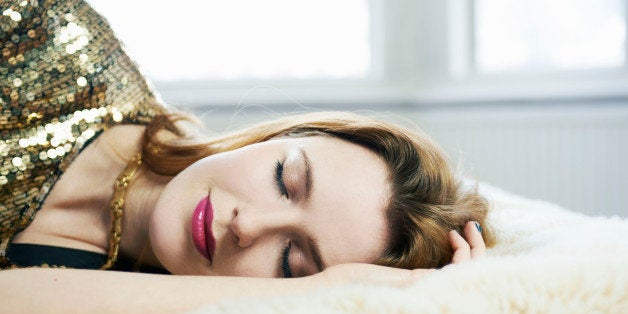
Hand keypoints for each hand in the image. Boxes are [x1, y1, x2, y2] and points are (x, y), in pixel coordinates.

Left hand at [311, 221, 485, 286]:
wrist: (339, 287)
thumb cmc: (357, 280)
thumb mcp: (391, 271)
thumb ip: (410, 269)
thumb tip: (422, 253)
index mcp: (424, 291)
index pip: (460, 277)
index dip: (470, 255)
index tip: (460, 232)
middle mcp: (430, 293)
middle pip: (472, 276)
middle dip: (479, 249)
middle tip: (472, 225)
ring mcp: (427, 289)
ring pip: (469, 272)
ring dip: (474, 247)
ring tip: (465, 227)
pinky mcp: (419, 282)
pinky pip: (457, 271)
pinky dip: (462, 252)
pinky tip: (452, 235)